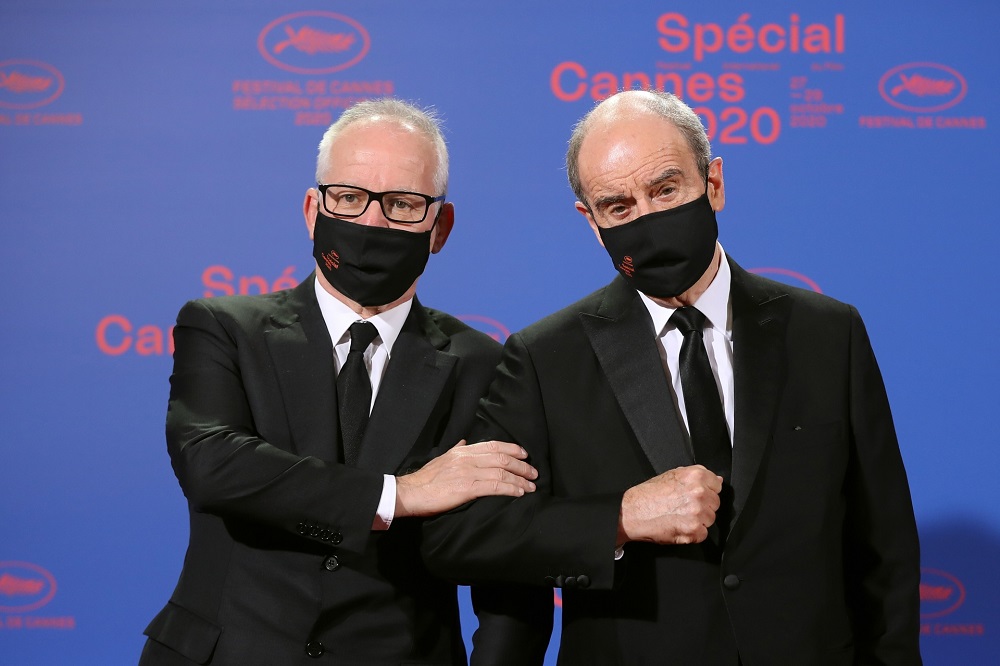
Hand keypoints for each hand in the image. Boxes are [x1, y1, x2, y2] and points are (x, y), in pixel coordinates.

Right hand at [395, 440, 537, 517]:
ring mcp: (468, 472)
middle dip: (521, 465)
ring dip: (520, 479)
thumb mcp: (442, 457)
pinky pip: (495, 486)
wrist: (412, 492)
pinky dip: (510, 488)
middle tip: (534, 472)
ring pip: (502, 472)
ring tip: (531, 485)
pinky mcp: (468, 488)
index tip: (524, 454)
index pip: (493, 445)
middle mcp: (467, 458)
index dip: (512, 449)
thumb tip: (465, 441)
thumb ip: (457, 449)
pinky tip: (519, 492)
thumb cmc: (426, 478)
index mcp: (462, 450)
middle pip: (501, 458)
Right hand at [617, 465, 721, 546]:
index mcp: (695, 476)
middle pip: (715, 503)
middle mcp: (698, 493)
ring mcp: (697, 512)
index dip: (707, 490)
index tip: (696, 495)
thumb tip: (716, 480)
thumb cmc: (648, 494)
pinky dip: (693, 534)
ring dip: (698, 521)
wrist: (632, 513)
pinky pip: (703, 534)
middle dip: (703, 506)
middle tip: (683, 506)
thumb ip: (696, 476)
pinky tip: (679, 526)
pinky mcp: (694, 530)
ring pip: (710, 519)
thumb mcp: (671, 475)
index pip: (717, 485)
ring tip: (679, 516)